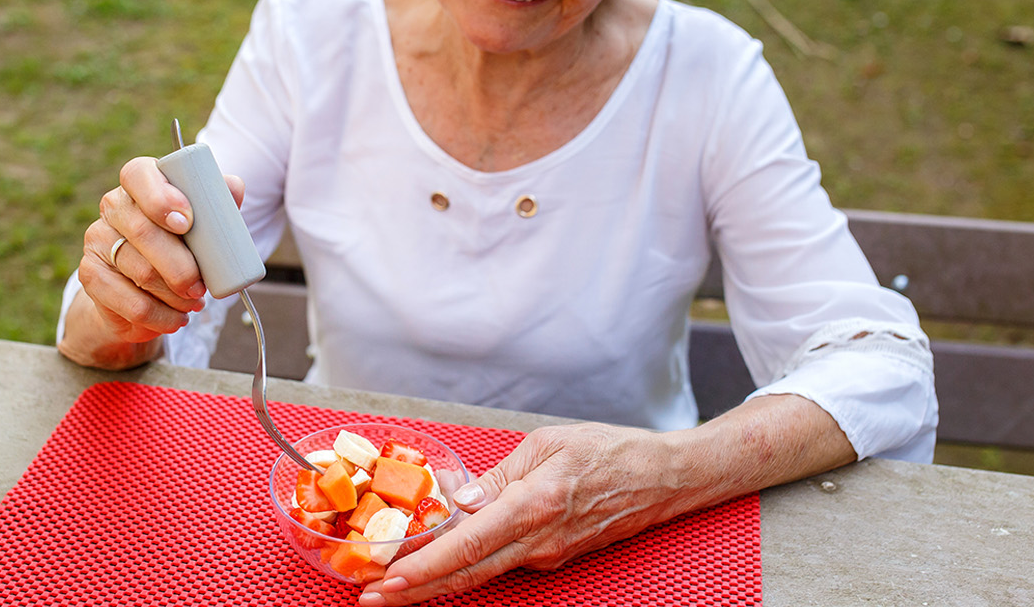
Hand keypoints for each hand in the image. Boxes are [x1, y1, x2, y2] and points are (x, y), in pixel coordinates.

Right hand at [69, 156, 243, 352]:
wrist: (144, 290)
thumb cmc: (180, 246)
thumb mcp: (203, 223)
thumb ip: (217, 204)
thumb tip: (234, 187)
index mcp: (139, 182)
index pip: (138, 175)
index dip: (161, 198)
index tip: (187, 223)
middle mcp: (113, 205)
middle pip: (144, 231)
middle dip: (180, 264)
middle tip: (201, 285)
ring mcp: (97, 239)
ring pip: (142, 272)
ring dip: (176, 295)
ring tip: (193, 301)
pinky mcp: (90, 275)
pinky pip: (132, 303)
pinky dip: (162, 316)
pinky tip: (177, 318)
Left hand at [360, 423, 689, 605]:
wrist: (664, 478)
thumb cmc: (609, 450)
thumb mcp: (547, 443)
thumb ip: (498, 475)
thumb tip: (457, 500)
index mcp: (534, 505)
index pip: (468, 545)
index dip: (424, 568)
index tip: (387, 580)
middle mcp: (539, 541)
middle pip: (467, 575)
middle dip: (415, 590)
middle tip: (369, 598)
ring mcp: (547, 555)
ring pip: (481, 574)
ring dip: (434, 582)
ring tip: (389, 585)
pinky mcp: (553, 558)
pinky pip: (500, 564)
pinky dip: (464, 568)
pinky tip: (435, 564)